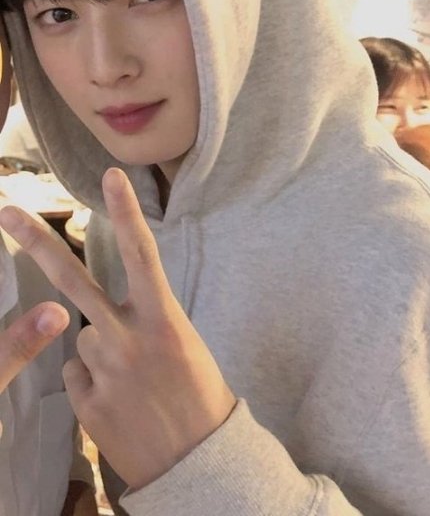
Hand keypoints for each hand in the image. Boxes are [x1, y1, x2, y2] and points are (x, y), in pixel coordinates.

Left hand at [0, 168, 235, 488]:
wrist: (199, 464)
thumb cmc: (199, 396)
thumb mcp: (183, 345)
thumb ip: (143, 322)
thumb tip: (105, 315)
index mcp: (163, 319)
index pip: (142, 255)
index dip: (125, 213)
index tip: (110, 175)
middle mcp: (128, 339)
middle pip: (73, 281)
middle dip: (37, 242)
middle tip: (6, 211)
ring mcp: (104, 372)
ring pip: (81, 340)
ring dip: (99, 351)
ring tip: (133, 380)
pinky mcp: (85, 404)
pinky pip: (77, 375)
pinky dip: (93, 382)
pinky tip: (118, 401)